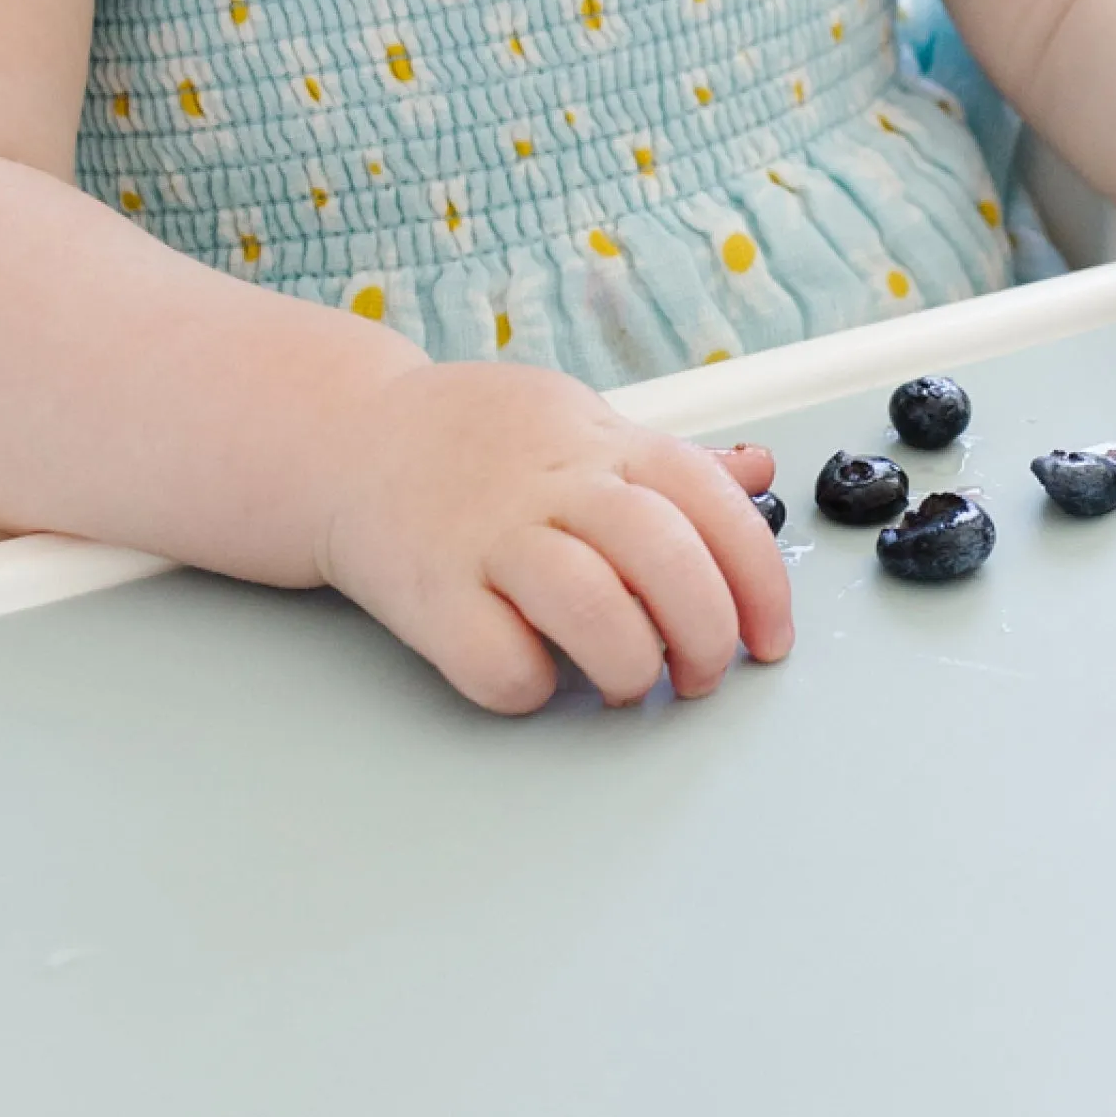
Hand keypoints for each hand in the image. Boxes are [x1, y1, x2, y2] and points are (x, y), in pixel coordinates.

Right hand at [315, 362, 794, 713]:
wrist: (347, 439)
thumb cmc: (478, 448)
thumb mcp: (583, 428)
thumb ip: (670, 465)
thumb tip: (761, 474)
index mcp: (606, 444)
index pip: (715, 507)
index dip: (759, 585)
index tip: (768, 643)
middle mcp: (555, 485)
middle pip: (665, 559)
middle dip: (704, 636)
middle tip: (699, 677)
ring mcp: (490, 536)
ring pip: (593, 608)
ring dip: (629, 666)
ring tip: (626, 685)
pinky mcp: (431, 592)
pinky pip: (501, 663)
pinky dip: (532, 688)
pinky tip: (534, 675)